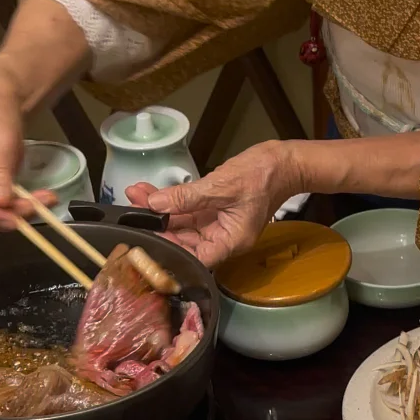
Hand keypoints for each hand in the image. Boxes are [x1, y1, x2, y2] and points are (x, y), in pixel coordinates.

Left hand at [126, 142, 298, 266]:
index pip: (196, 258)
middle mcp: (224, 238)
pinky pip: (189, 211)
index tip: (149, 236)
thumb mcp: (222, 185)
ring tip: (137, 195)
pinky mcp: (215, 211)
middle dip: (159, 225)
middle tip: (135, 208)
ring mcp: (218, 225)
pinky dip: (172, 202)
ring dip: (161, 210)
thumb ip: (187, 197)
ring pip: (183, 224)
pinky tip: (151, 193)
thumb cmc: (264, 175)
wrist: (285, 161)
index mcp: (231, 241)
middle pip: (185, 241)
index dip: (171, 250)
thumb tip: (155, 205)